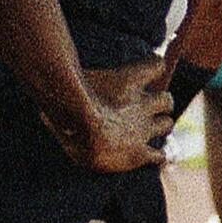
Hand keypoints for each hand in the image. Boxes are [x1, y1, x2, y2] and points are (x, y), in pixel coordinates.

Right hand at [54, 60, 173, 173]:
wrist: (79, 127)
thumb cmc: (68, 100)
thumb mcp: (73, 82)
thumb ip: (73, 82)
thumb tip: (54, 80)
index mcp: (130, 79)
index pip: (158, 65)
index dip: (154, 69)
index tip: (148, 74)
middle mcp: (143, 102)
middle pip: (167, 99)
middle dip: (160, 104)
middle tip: (147, 110)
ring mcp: (143, 128)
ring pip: (167, 124)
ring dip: (159, 126)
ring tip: (147, 131)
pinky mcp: (139, 153)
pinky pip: (160, 155)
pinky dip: (158, 156)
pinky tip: (153, 157)